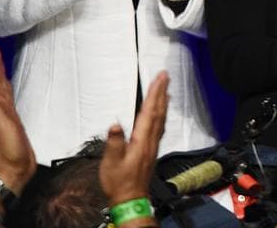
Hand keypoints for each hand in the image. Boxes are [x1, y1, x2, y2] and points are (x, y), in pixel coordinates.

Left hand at [0, 47, 35, 214]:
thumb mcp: (1, 126)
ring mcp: (8, 116)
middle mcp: (0, 109)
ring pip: (4, 91)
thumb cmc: (8, 149)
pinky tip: (12, 92)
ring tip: (3, 67)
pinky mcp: (16, 122)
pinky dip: (11, 92)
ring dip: (2, 78)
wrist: (13, 170)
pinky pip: (12, 101)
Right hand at [100, 71, 168, 207]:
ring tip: (165, 89)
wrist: (130, 199)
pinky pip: (160, 126)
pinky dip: (161, 115)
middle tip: (164, 76)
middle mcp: (151, 140)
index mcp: (142, 140)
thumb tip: (115, 125)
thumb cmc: (119, 182)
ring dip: (163, 102)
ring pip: (161, 118)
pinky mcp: (151, 150)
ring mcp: (153, 145)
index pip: (150, 112)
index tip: (159, 78)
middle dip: (161, 92)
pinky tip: (160, 113)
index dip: (154, 94)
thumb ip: (114, 144)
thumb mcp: (111, 163)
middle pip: (158, 112)